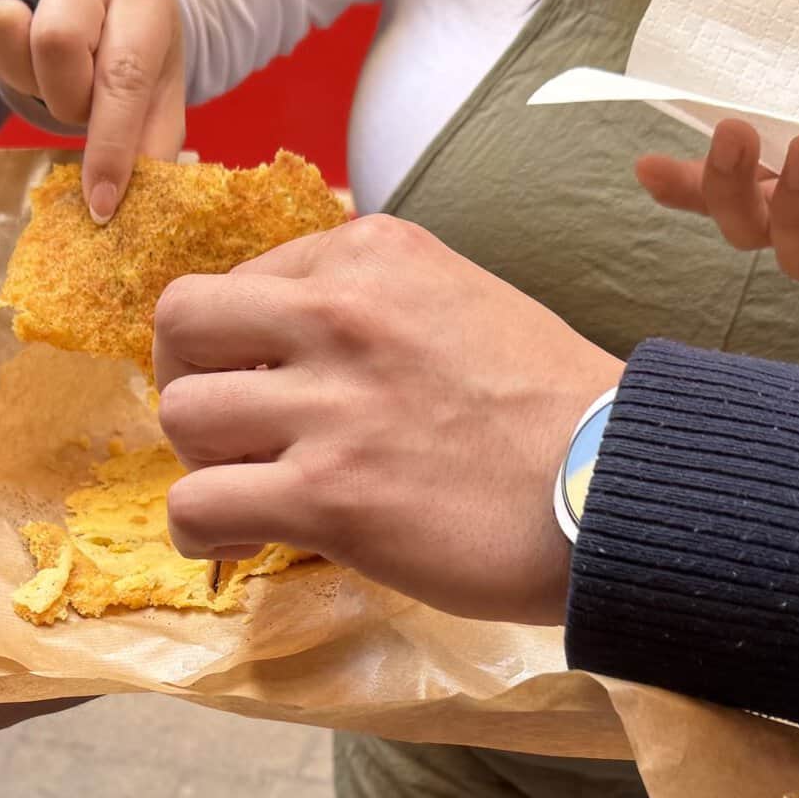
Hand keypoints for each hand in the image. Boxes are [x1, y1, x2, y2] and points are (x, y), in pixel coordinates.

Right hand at [0, 0, 185, 222]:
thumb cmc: (135, 48)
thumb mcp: (160, 92)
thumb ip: (153, 144)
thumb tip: (132, 206)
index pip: (122, 74)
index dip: (110, 147)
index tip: (100, 204)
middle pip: (54, 41)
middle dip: (62, 98)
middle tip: (76, 104)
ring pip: (3, 25)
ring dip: (20, 77)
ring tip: (44, 80)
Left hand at [153, 215, 622, 625]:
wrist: (617, 484)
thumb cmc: (553, 410)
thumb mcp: (461, 301)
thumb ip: (376, 304)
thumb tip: (297, 341)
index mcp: (374, 254)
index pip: (243, 279)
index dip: (240, 344)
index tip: (271, 388)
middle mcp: (342, 310)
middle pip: (184, 323)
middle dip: (190, 379)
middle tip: (230, 431)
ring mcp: (331, 402)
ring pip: (181, 413)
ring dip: (201, 461)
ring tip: (244, 492)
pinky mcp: (327, 493)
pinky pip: (197, 505)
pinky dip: (200, 533)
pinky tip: (238, 543)